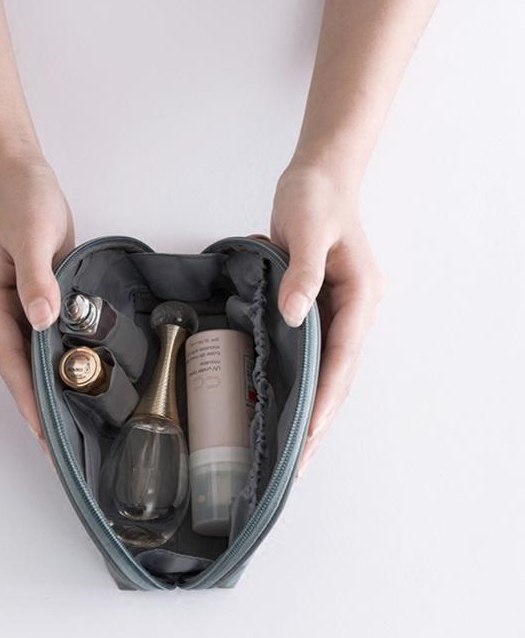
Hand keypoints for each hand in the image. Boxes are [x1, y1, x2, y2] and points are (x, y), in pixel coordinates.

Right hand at [0, 155, 74, 442]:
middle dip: (36, 404)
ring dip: (49, 386)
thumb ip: (37, 279)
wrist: (23, 175)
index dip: (25, 396)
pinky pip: (48, 336)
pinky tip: (77, 378)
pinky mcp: (38, 297)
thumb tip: (40, 320)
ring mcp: (18, 304)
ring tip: (69, 424)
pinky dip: (60, 359)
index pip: (8, 358)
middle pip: (17, 365)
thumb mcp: (31, 235)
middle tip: (56, 445)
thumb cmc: (23, 199)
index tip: (40, 431)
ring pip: (33, 355)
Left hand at [270, 163, 384, 475]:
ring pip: (323, 367)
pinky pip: (308, 350)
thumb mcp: (307, 227)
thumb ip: (300, 272)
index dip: (326, 400)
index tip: (310, 436)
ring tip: (289, 444)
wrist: (317, 176)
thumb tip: (295, 316)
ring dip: (307, 402)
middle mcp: (352, 308)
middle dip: (319, 417)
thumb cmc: (316, 196)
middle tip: (298, 461)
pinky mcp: (317, 305)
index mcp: (359, 295)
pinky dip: (295, 376)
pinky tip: (277, 398)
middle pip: (337, 374)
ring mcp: (336, 309)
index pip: (342, 360)